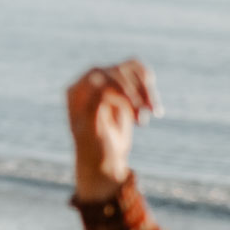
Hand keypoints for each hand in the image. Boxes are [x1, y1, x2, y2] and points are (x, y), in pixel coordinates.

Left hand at [66, 60, 160, 201]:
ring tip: (153, 112)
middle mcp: (90, 83)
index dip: (117, 85)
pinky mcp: (123, 85)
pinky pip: (139, 74)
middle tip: (145, 113)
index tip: (133, 104)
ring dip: (145, 90)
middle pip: (116, 71)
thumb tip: (97, 81)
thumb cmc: (94, 149)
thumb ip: (93, 105)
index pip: (97, 75)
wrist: (105, 159)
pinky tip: (152, 107)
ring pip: (131, 70)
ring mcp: (107, 82)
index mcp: (76, 91)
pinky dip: (149, 88)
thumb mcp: (91, 131)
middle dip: (134, 91)